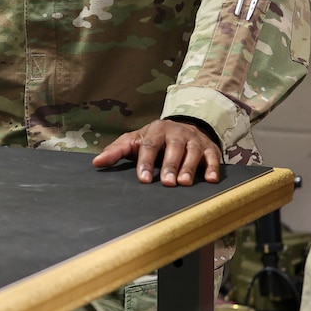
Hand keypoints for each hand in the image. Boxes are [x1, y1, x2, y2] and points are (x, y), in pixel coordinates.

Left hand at [91, 119, 222, 185]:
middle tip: (167, 183)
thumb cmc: (154, 139)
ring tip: (184, 183)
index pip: (149, 146)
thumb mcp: (134, 141)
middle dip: (170, 165)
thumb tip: (96, 162)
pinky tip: (211, 180)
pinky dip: (213, 168)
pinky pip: (213, 157)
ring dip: (189, 168)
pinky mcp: (209, 147)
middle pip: (173, 148)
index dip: (146, 162)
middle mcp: (176, 133)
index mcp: (156, 130)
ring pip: (193, 152)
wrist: (183, 126)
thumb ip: (116, 151)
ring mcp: (194, 139)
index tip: (144, 179)